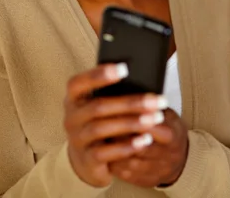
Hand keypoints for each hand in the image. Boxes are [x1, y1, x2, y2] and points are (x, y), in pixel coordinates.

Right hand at [63, 63, 167, 187]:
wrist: (88, 158)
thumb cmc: (102, 121)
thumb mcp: (104, 105)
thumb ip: (115, 93)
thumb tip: (143, 79)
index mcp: (75, 99)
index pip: (78, 83)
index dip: (98, 75)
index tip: (124, 68)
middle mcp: (72, 118)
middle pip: (98, 106)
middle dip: (130, 103)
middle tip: (158, 100)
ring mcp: (77, 139)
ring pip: (101, 128)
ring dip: (132, 123)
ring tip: (156, 118)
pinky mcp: (87, 160)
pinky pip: (105, 152)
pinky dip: (126, 146)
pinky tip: (144, 140)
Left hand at [108, 108, 188, 187]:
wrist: (181, 159)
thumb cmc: (170, 132)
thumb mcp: (168, 116)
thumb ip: (153, 108)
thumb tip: (132, 95)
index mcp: (173, 136)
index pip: (153, 128)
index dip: (137, 121)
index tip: (120, 112)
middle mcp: (168, 156)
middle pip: (141, 147)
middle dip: (122, 137)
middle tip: (106, 126)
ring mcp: (158, 170)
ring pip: (131, 163)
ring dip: (115, 152)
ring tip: (104, 140)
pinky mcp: (147, 181)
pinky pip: (127, 175)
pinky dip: (115, 164)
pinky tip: (108, 154)